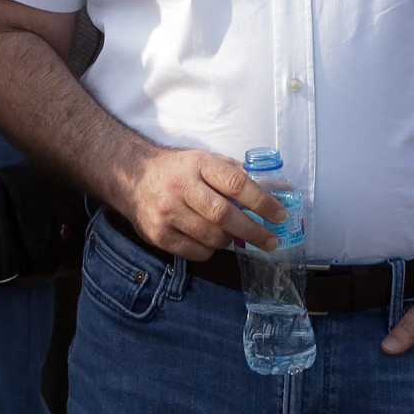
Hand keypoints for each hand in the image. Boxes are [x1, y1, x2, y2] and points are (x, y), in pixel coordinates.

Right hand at [120, 145, 282, 257]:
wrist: (133, 177)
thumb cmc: (179, 170)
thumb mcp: (206, 161)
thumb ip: (238, 175)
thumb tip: (279, 190)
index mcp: (198, 164)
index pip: (236, 184)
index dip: (262, 202)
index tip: (280, 215)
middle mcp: (180, 187)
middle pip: (225, 216)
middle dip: (253, 231)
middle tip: (271, 241)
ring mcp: (167, 213)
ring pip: (212, 237)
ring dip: (230, 240)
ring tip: (233, 235)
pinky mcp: (158, 235)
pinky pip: (197, 252)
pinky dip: (210, 250)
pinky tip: (208, 239)